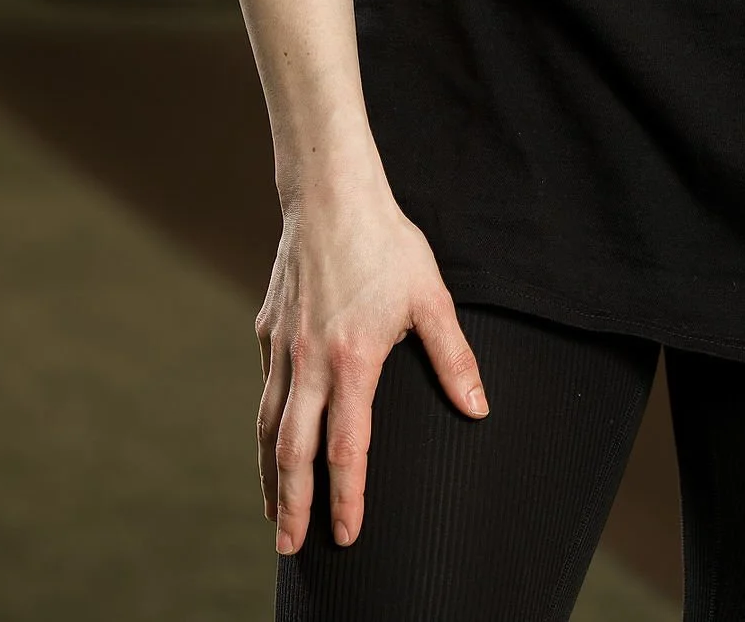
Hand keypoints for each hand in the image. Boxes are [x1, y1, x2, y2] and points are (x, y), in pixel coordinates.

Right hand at [255, 164, 487, 555]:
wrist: (331, 194)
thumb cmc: (387, 243)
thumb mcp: (431, 298)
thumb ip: (454, 358)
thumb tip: (479, 409)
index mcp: (353, 360)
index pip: (346, 448)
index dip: (347, 496)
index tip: (347, 535)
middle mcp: (309, 362)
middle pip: (293, 452)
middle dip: (293, 506)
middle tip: (291, 551)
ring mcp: (282, 347)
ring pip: (268, 427)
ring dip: (270, 476)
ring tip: (275, 515)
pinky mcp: (267, 330)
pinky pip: (264, 391)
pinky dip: (265, 429)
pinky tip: (271, 446)